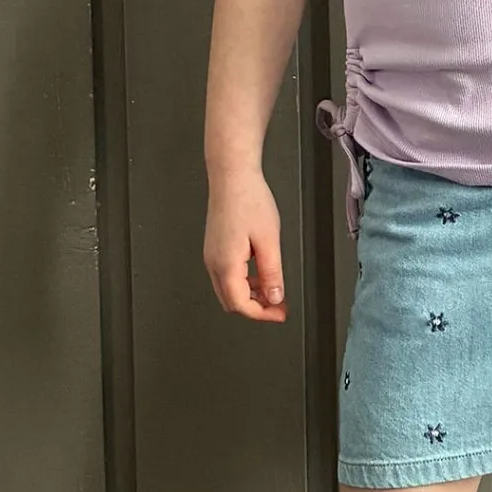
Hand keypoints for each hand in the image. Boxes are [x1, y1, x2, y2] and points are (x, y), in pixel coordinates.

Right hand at [205, 169, 288, 321]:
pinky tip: (260, 275)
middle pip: (231, 302)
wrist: (232, 177)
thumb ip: (271, 273)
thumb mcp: (269, 241)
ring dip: (250, 295)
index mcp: (226, 265)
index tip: (280, 314)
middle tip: (278, 306)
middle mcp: (214, 263)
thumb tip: (274, 297)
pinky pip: (227, 275)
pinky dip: (244, 282)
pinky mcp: (215, 248)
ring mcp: (212, 255)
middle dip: (256, 308)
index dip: (262, 314)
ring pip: (228, 290)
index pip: (241, 305)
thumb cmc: (249, 201)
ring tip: (273, 291)